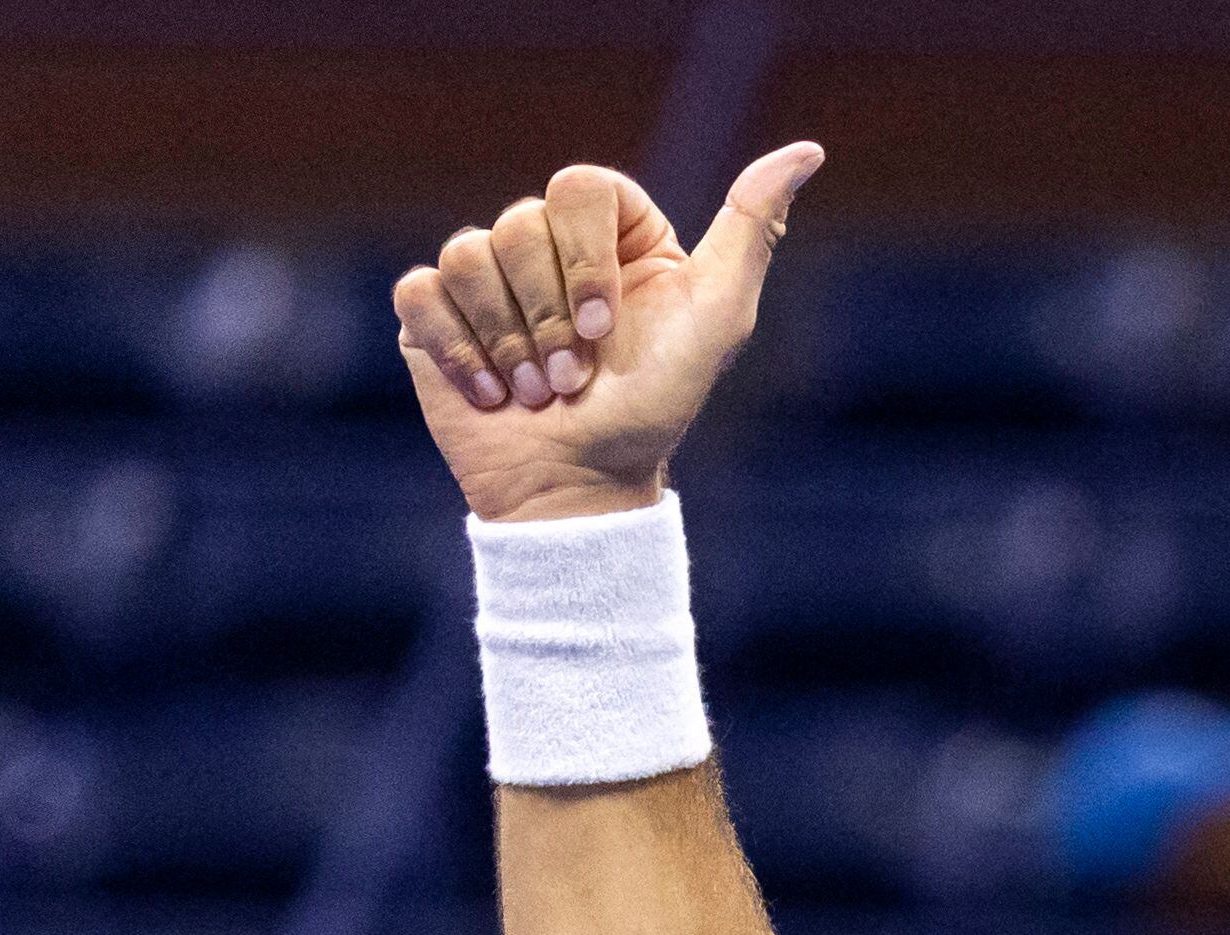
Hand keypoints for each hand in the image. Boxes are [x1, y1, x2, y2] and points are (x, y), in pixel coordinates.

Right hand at [394, 146, 825, 525]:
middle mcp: (547, 246)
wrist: (581, 489)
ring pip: (467, 255)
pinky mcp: (433, 316)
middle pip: (519, 223)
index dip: (585, 259)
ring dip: (507, 342)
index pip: (580, 187)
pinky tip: (488, 394)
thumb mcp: (717, 318)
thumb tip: (808, 151)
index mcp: (614, 233)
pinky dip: (456, 350)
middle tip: (572, 377)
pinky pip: (420, 293)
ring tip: (535, 393)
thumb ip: (752, 227)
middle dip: (548, 316)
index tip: (605, 328)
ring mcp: (487, 278)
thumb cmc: (653, 409)